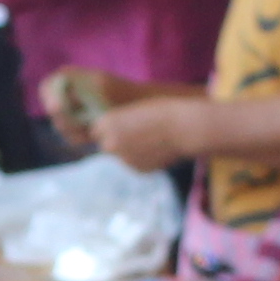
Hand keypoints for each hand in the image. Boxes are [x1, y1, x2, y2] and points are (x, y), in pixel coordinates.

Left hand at [86, 92, 207, 172]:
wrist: (184, 127)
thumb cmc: (162, 111)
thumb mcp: (135, 110)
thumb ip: (120, 123)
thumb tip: (111, 137)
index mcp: (107, 122)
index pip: (96, 131)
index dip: (107, 129)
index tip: (119, 127)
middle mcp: (110, 142)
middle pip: (106, 146)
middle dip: (116, 142)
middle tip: (137, 135)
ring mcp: (123, 159)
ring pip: (123, 156)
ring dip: (132, 151)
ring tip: (153, 140)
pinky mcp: (137, 170)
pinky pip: (136, 164)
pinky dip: (144, 159)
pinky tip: (158, 149)